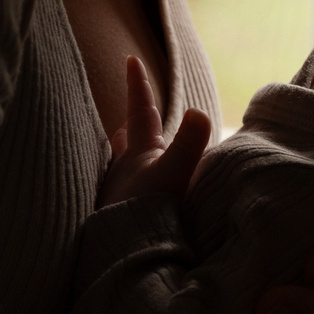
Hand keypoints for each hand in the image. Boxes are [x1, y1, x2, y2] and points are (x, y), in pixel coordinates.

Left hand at [98, 55, 210, 207]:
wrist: (124, 253)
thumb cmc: (147, 211)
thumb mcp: (174, 174)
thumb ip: (189, 143)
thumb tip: (197, 112)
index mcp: (139, 154)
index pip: (140, 112)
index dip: (138, 86)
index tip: (130, 60)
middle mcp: (124, 170)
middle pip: (125, 140)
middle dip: (130, 127)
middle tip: (129, 118)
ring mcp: (118, 194)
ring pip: (120, 166)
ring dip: (126, 157)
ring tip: (127, 154)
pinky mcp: (117, 218)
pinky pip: (121, 192)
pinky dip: (127, 186)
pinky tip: (129, 196)